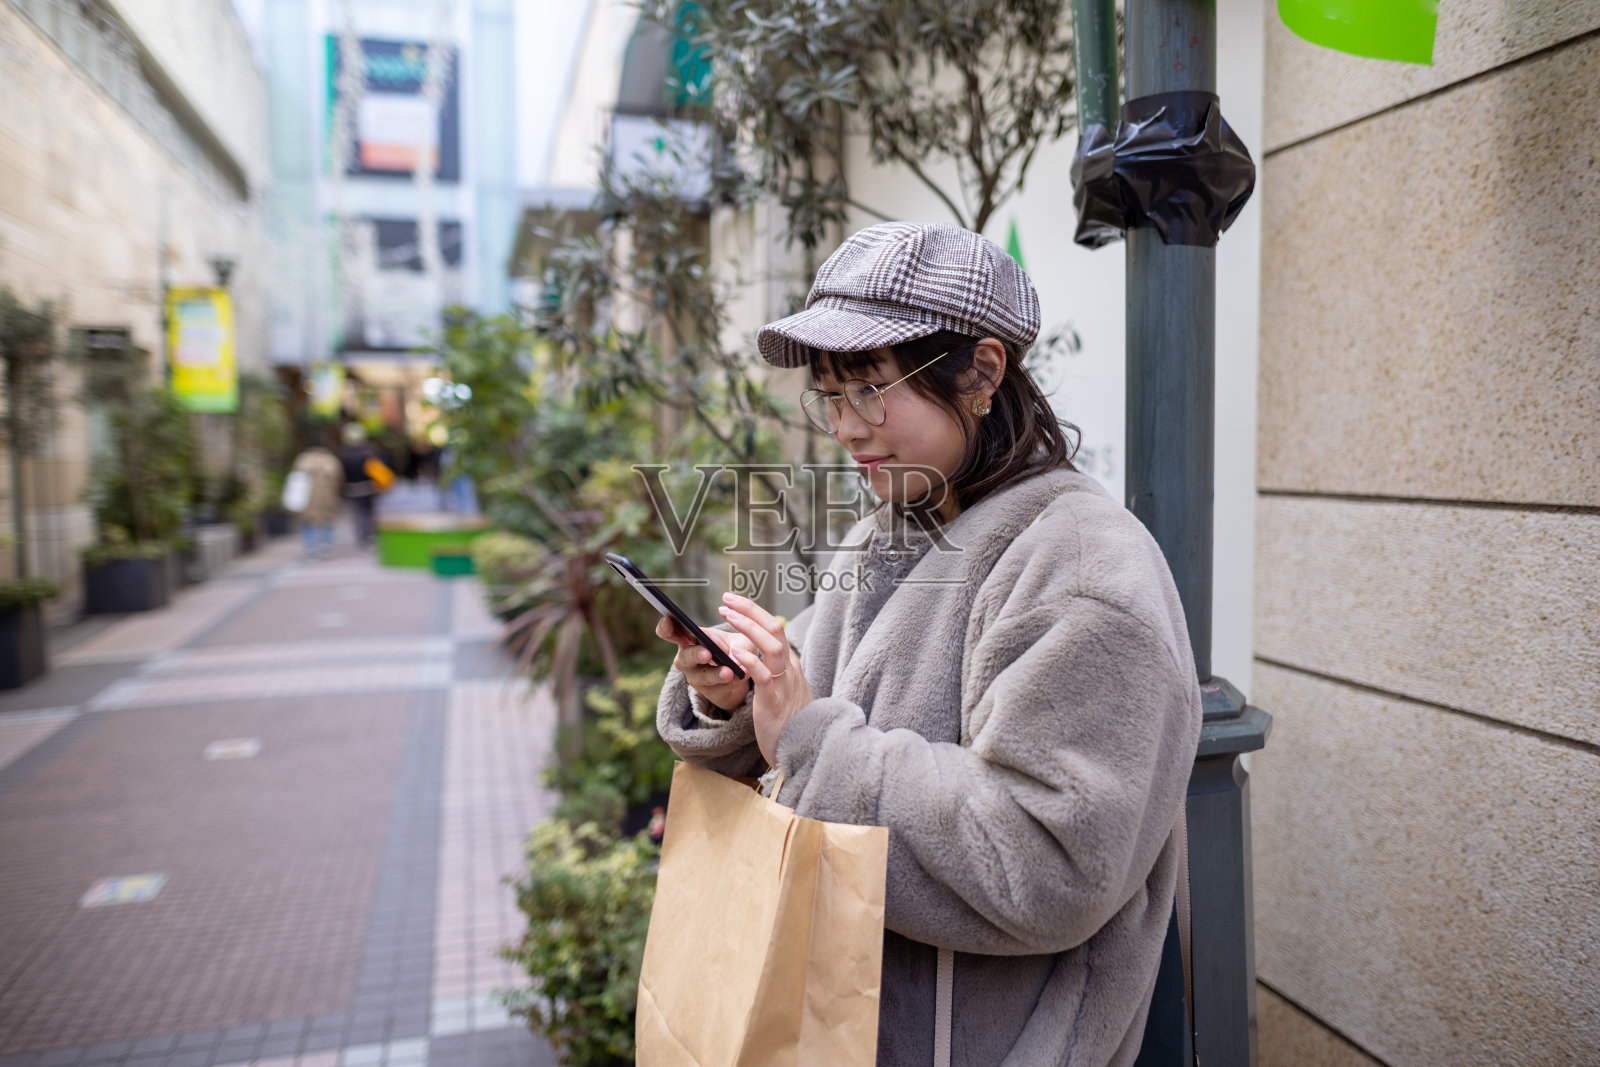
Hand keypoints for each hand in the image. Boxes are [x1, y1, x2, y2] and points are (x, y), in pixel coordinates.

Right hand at [656, 615, 756, 713]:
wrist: (740, 675)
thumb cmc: (736, 648)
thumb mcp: (740, 639)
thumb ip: (740, 638)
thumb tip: (739, 640)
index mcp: (688, 638)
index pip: (669, 632)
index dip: (665, 627)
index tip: (668, 621)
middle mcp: (686, 658)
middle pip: (685, 657)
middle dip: (696, 654)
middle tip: (707, 653)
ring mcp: (694, 677)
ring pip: (702, 676)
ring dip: (715, 674)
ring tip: (728, 672)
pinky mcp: (707, 692)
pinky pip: (717, 689)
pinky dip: (729, 683)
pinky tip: (738, 678)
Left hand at [716, 592, 812, 766]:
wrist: (807, 751)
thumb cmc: (791, 724)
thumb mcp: (787, 692)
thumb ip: (779, 673)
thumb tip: (765, 656)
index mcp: (790, 666)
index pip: (775, 629)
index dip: (754, 613)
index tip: (734, 603)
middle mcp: (789, 670)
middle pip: (775, 629)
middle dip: (750, 610)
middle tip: (726, 599)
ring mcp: (784, 684)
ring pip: (772, 646)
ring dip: (748, 628)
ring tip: (727, 616)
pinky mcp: (774, 701)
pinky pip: (762, 676)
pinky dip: (749, 660)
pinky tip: (734, 651)